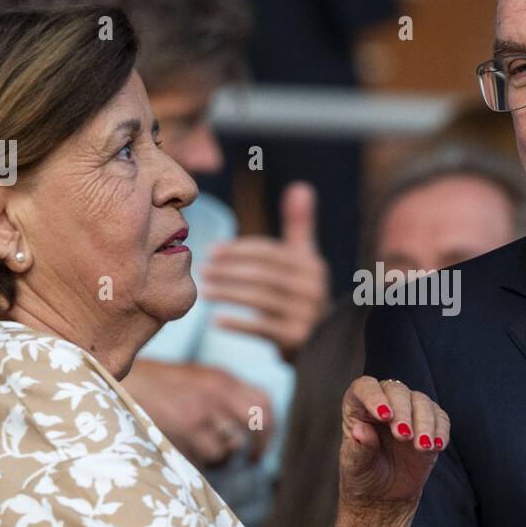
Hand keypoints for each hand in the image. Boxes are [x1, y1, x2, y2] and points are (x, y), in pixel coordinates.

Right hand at [122, 359, 271, 466]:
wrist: (111, 378)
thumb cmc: (151, 386)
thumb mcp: (192, 380)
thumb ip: (220, 398)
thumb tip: (242, 435)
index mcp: (221, 378)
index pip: (264, 403)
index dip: (269, 429)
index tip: (260, 447)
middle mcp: (217, 392)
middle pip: (257, 426)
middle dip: (256, 448)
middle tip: (249, 461)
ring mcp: (201, 410)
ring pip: (226, 449)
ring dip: (215, 457)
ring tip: (194, 450)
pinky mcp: (184, 427)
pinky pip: (201, 457)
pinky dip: (192, 461)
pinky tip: (176, 450)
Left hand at [201, 182, 331, 362]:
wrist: (322, 340)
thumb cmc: (302, 291)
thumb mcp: (304, 258)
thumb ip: (299, 224)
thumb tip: (300, 186)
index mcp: (312, 265)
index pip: (269, 252)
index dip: (239, 250)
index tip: (212, 250)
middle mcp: (313, 288)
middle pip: (262, 274)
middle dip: (229, 270)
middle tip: (203, 269)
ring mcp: (306, 314)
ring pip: (259, 300)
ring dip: (228, 293)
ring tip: (205, 291)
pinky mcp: (297, 338)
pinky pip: (262, 328)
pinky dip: (238, 324)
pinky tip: (216, 321)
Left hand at [338, 377, 449, 522]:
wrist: (384, 495)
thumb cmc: (364, 476)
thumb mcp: (355, 467)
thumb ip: (358, 449)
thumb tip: (360, 431)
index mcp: (359, 407)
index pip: (365, 388)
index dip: (374, 396)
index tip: (384, 415)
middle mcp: (385, 403)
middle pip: (397, 391)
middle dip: (403, 412)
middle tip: (403, 436)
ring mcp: (409, 412)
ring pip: (421, 402)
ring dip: (424, 422)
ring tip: (422, 447)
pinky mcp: (430, 424)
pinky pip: (440, 418)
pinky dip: (441, 431)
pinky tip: (436, 446)